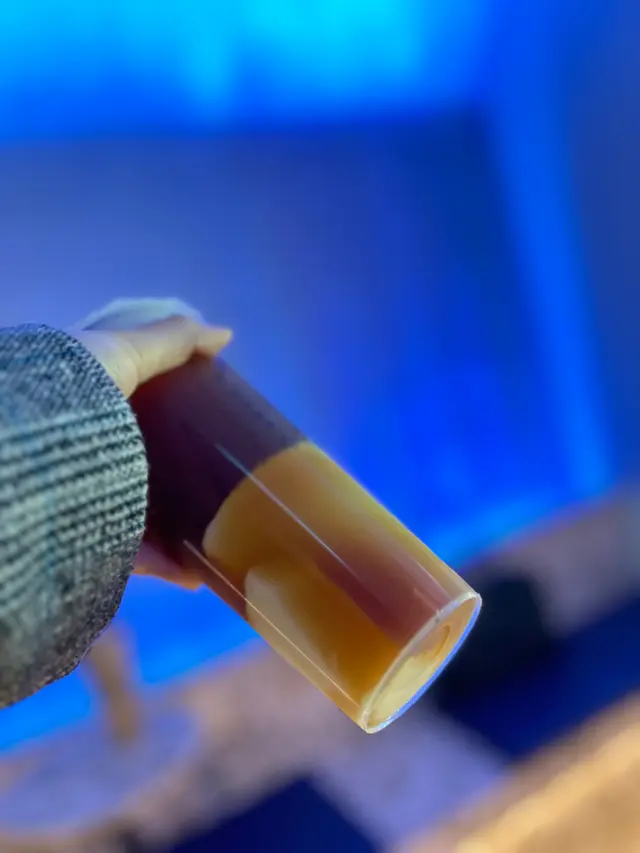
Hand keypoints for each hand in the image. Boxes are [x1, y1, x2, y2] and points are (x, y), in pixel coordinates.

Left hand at [73, 298, 231, 588]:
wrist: (23, 457)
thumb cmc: (69, 397)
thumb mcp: (121, 352)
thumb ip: (171, 341)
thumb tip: (224, 335)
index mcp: (81, 410)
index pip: (127, 409)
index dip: (166, 412)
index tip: (205, 422)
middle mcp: (76, 456)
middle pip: (136, 466)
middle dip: (177, 478)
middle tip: (217, 480)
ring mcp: (78, 502)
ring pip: (135, 516)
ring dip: (176, 531)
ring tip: (216, 537)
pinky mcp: (80, 544)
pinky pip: (126, 555)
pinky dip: (162, 565)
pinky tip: (196, 573)